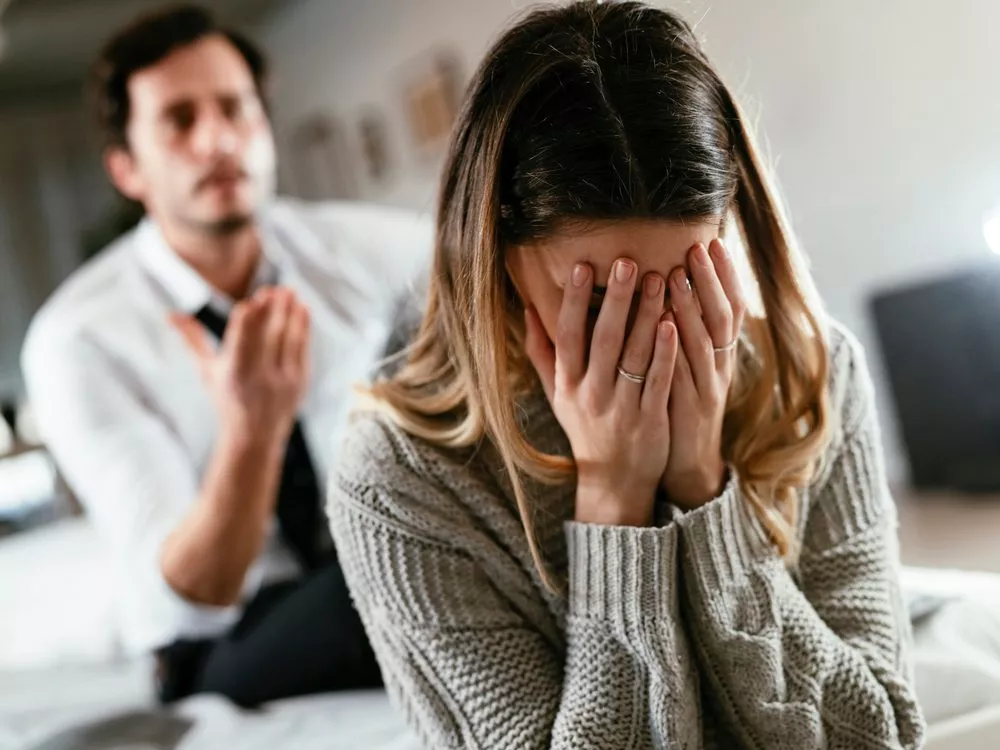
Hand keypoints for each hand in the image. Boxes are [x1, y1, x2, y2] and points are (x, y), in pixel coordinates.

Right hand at [170, 287, 310, 446]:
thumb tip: (170, 313)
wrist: (255, 435)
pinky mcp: (300, 382)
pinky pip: (302, 349)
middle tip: (275, 288)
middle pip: (267, 337)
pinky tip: (303, 309)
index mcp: (232, 374)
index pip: (240, 343)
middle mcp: (258, 378)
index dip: (247, 322)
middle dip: (272, 311)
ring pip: (288, 340)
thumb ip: (193, 340)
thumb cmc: (227, 398)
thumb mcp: (207, 371)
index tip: (252, 300)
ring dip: (290, 313)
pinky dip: (303, 328)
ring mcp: (282, 381)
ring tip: (290, 291)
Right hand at [524, 258, 678, 526]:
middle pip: (603, 340)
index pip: (567, 336)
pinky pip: (658, 381)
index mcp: (567, 384)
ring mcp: (621, 408)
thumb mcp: (557, 394)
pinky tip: (673, 323)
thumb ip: (542, 352)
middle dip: (615, 299)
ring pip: (634, 356)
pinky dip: (665, 352)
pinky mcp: (650, 420)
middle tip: (627, 262)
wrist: (613, 481)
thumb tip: (528, 307)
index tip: (581, 266)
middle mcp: (590, 394)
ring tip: (658, 279)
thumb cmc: (585, 428)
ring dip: (646, 316)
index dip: (572, 301)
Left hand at [661, 239, 746, 508]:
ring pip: (704, 341)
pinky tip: (664, 325)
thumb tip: (674, 289)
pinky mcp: (690, 408)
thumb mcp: (690, 365)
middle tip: (698, 247)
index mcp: (721, 354)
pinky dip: (675, 348)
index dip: (726, 276)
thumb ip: (686, 330)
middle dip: (710, 281)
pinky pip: (684, 373)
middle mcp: (720, 366)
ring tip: (677, 275)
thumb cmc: (682, 405)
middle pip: (722, 317)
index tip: (715, 243)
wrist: (688, 462)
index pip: (731, 307)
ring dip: (691, 307)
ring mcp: (707, 387)